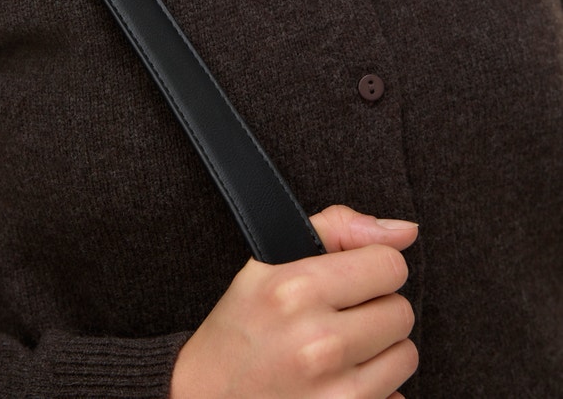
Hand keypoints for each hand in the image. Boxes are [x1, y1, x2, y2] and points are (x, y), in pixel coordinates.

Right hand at [170, 205, 418, 398]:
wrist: (204, 398)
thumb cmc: (242, 325)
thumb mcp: (271, 261)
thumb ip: (339, 229)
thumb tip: (406, 230)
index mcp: (298, 290)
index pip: (389, 264)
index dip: (372, 266)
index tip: (350, 278)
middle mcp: (318, 343)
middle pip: (401, 311)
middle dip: (375, 309)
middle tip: (338, 316)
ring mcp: (334, 395)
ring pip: (405, 355)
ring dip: (379, 350)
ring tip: (337, 349)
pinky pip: (396, 396)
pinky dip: (376, 389)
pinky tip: (337, 382)